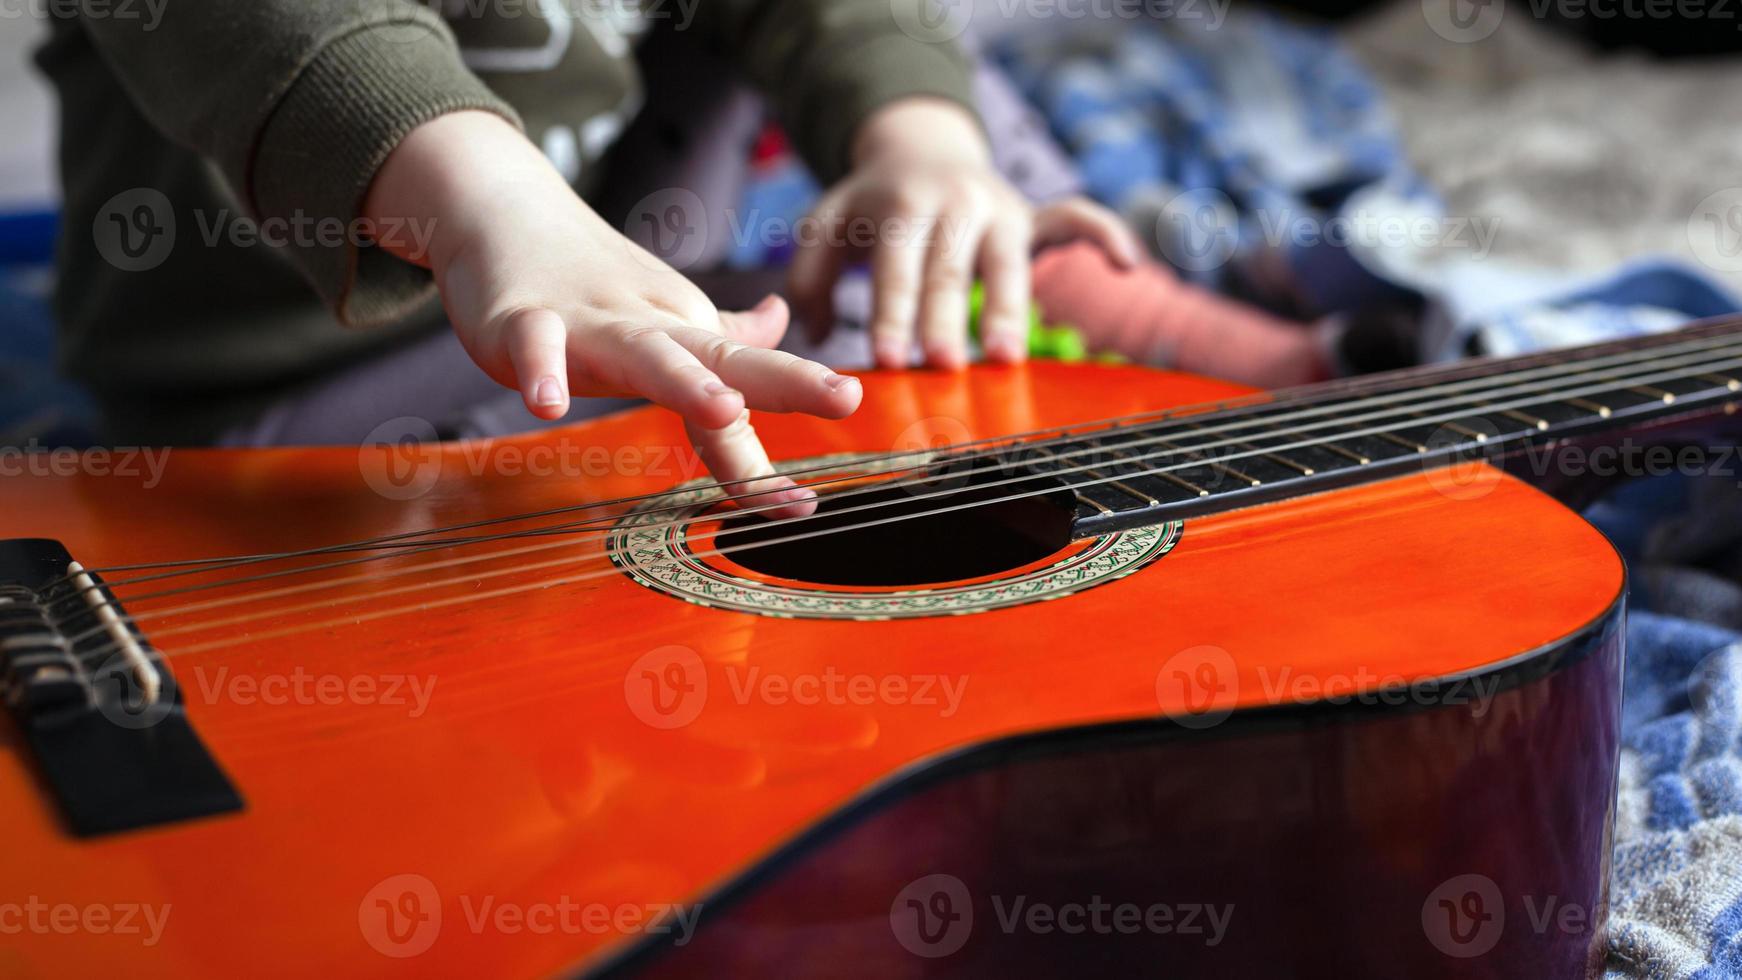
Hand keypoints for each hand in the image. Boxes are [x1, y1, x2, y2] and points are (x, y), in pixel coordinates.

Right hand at [363, 111, 860, 515]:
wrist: (502, 208)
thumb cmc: (587, 273)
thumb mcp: (664, 308)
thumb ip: (721, 330)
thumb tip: (777, 323)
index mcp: (686, 334)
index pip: (748, 385)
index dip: (793, 427)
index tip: (812, 497)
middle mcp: (649, 327)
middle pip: (724, 358)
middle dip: (786, 381)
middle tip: (844, 397)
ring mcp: (588, 323)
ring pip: (644, 351)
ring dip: (686, 380)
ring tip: (725, 408)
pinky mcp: (522, 318)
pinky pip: (535, 344)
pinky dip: (542, 371)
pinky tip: (549, 404)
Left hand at [788, 98, 1142, 369]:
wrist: (921, 148)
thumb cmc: (872, 206)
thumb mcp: (828, 224)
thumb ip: (811, 276)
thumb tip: (813, 332)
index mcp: (903, 204)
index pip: (898, 267)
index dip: (893, 313)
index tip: (889, 359)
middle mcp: (956, 203)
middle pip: (950, 269)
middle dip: (946, 319)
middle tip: (943, 367)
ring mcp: (1001, 208)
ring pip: (1007, 262)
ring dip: (1008, 309)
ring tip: (1004, 357)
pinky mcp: (1035, 216)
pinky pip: (1077, 219)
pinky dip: (1105, 235)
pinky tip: (1128, 265)